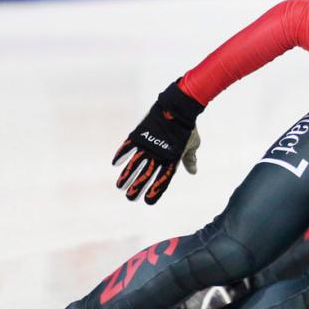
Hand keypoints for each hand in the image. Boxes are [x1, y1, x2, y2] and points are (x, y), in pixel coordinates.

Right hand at [113, 81, 204, 203]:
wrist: (179, 108)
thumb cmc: (188, 128)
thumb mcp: (192, 145)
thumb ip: (189, 159)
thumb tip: (193, 172)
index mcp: (172, 159)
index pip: (163, 179)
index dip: (155, 191)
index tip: (148, 201)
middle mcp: (159, 154)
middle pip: (146, 175)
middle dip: (137, 187)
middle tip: (130, 198)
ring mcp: (148, 144)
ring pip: (135, 164)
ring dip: (127, 176)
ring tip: (119, 186)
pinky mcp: (141, 134)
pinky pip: (128, 146)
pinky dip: (121, 154)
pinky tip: (115, 163)